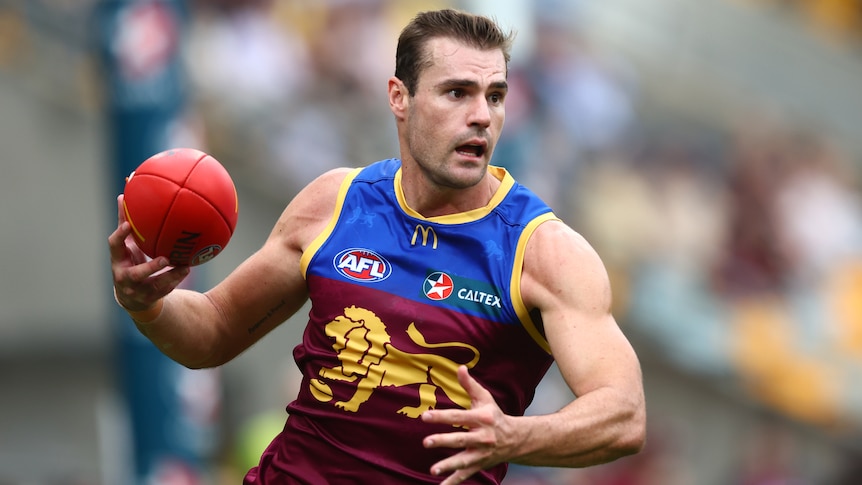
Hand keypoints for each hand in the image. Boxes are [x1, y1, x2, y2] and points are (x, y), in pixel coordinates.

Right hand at [108, 194, 189, 311]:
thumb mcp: (127, 244)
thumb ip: (125, 222)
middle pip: (135, 274)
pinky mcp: (151, 298)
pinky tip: (187, 268)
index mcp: (118, 260)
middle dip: (149, 267)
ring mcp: (138, 290)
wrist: (132, 296)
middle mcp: (125, 277)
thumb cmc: (130, 262)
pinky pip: (165, 289)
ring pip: (155, 286)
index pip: (114, 247)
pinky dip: (176, 279)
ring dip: (170, 276)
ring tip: (184, 266)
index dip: (120, 236)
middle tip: (164, 258)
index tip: (128, 225)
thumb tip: (123, 193)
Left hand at [422, 366, 515, 484]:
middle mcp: (483, 437)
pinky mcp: (479, 465)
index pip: (459, 417)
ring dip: (448, 466)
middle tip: (426, 442)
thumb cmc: (494, 415)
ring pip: (464, 460)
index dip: (442, 416)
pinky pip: (465, 475)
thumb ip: (470, 384)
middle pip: (461, 439)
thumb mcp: (484, 398)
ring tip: (433, 470)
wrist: (516, 439)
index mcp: (482, 419)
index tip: (425, 417)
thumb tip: (460, 367)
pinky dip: (453, 482)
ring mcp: (481, 454)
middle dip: (444, 441)